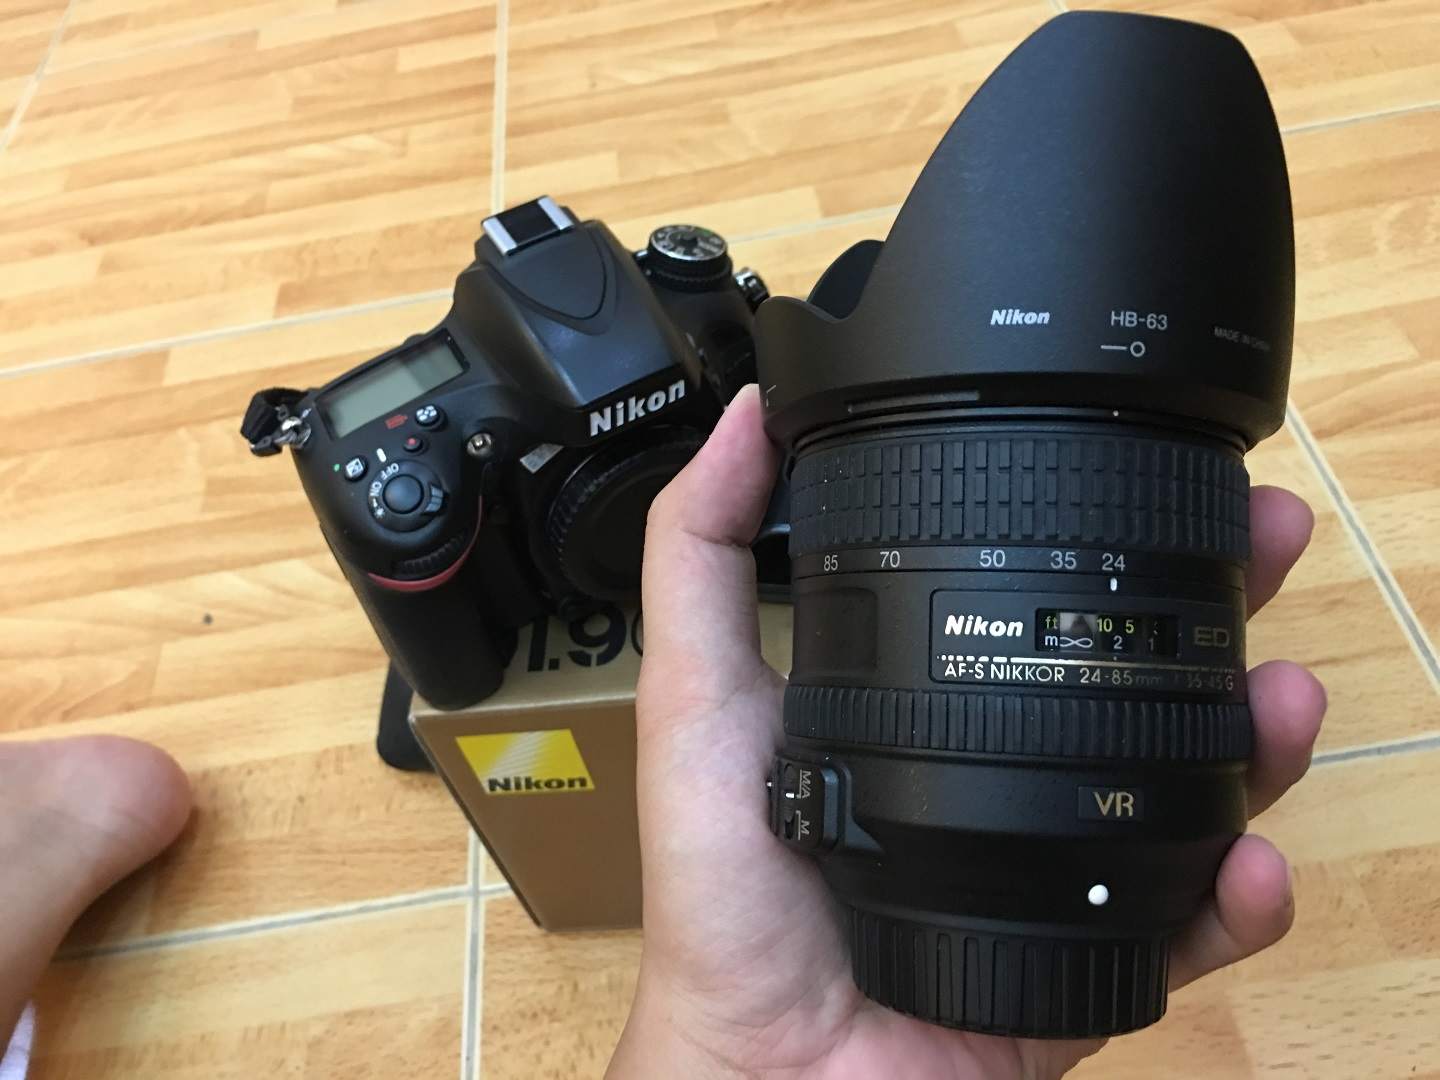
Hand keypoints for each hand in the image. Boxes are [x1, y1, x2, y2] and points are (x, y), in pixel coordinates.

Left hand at [610, 387, 1323, 1079]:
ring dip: (1258, 732)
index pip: (1028, 589)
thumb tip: (742, 415)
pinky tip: (1252, 859)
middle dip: (1215, 600)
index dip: (1096, 522)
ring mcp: (1053, 861)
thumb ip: (702, 556)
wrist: (765, 1064)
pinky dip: (1238, 894)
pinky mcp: (1089, 959)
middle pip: (1133, 665)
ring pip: (1190, 778)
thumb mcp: (697, 695)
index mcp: (927, 698)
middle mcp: (1001, 766)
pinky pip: (1187, 922)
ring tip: (1283, 694)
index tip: (1151, 460)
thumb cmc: (722, 886)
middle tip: (1267, 542)